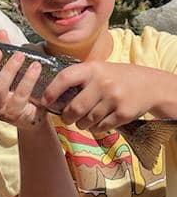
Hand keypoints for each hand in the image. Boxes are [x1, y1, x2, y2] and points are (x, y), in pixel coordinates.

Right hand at [0, 30, 46, 128]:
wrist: (31, 114)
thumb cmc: (14, 90)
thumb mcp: (6, 69)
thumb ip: (2, 50)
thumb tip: (1, 33)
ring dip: (9, 69)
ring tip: (19, 56)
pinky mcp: (14, 113)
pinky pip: (20, 95)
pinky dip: (28, 79)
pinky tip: (35, 68)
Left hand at [42, 60, 161, 130]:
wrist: (150, 85)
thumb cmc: (117, 77)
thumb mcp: (99, 69)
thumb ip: (79, 78)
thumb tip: (52, 95)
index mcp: (92, 69)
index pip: (65, 78)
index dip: (51, 91)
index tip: (44, 101)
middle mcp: (102, 82)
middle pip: (75, 108)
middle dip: (67, 117)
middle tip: (66, 118)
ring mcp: (114, 98)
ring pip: (87, 121)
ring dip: (81, 124)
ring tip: (84, 120)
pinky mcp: (123, 113)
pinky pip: (101, 127)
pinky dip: (96, 128)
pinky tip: (99, 121)